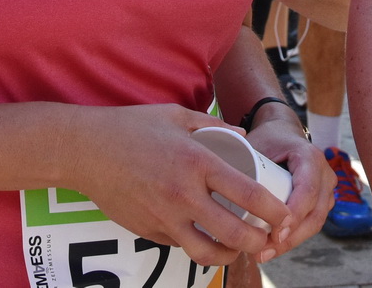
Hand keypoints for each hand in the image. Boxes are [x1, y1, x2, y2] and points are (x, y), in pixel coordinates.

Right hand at [75, 104, 290, 267]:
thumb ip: (214, 126)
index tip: (286, 215)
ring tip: (240, 248)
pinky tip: (203, 235)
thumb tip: (244, 138)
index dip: (275, 211)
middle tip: (269, 238)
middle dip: (260, 242)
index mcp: (197, 162)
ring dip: (230, 255)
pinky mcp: (147, 231)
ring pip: (206, 253)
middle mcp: (183, 194)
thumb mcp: (177, 115)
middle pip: (234, 233)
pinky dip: (196, 244)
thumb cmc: (133, 127)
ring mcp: (163, 217)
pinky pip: (179, 245)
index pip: (249, 194)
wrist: (86, 150)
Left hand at [243, 108, 333, 257]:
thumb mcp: (257, 145)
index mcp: (310, 157)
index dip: (293, 215)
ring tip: (263, 254)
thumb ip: (242, 160)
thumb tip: (220, 188)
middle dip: (289, 238)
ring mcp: (326, 189)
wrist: (284, 132)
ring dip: (290, 242)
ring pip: (314, 223)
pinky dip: (294, 238)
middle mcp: (324, 174)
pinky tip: (274, 249)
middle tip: (262, 251)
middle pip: (313, 214)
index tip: (274, 233)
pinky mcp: (322, 201)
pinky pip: (311, 223)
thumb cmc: (269, 139)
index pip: (307, 191)